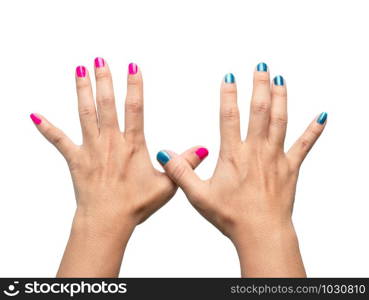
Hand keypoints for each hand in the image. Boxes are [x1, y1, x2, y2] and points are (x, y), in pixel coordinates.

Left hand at [31, 58, 205, 276]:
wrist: (107, 221)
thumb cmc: (136, 205)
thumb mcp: (167, 185)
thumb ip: (184, 164)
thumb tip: (202, 149)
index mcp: (132, 146)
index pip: (135, 109)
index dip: (134, 86)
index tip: (133, 67)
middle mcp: (110, 142)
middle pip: (106, 105)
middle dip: (104, 80)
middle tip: (100, 60)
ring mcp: (91, 149)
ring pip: (85, 114)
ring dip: (82, 91)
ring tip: (79, 70)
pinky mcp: (76, 159)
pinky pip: (59, 140)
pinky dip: (47, 128)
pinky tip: (35, 116)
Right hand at [157, 63, 326, 276]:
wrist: (261, 233)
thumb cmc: (231, 216)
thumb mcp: (199, 196)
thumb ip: (181, 172)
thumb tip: (164, 154)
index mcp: (234, 155)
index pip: (229, 116)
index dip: (229, 95)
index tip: (229, 77)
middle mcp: (256, 151)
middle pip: (259, 111)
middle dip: (260, 86)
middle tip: (261, 67)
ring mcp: (276, 157)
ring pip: (280, 121)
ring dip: (281, 98)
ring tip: (280, 79)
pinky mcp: (290, 168)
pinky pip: (304, 144)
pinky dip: (314, 129)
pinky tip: (322, 116)